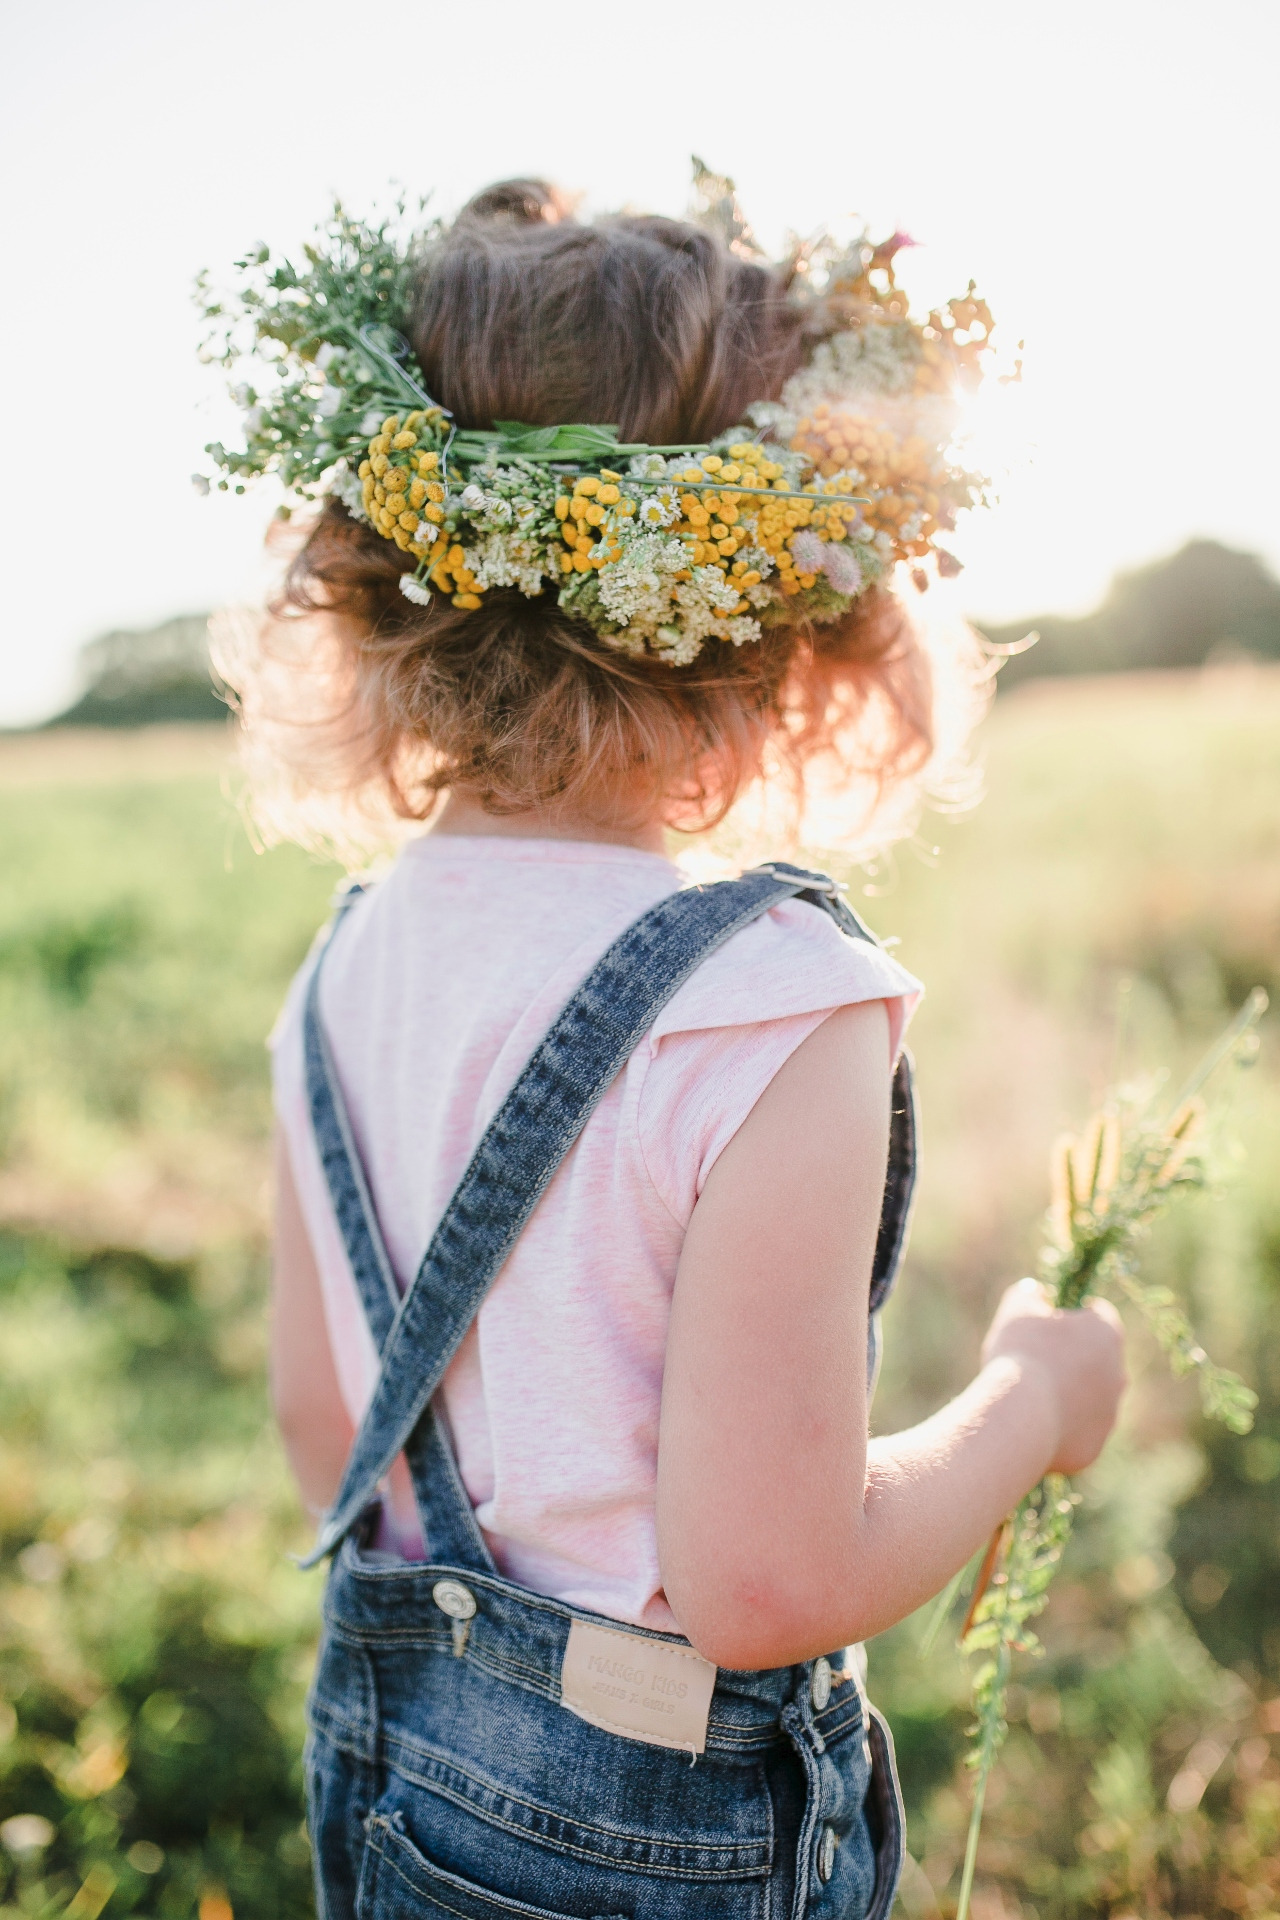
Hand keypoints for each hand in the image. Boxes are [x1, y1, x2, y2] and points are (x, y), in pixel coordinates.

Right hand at [981, 1277, 1126, 1474]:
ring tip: (1029, 1396)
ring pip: (1089, 1400)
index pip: (1098, 1314)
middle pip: (1097, 1360)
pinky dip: (1058, 1429)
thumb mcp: (1017, 1308)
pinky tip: (1031, 1425)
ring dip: (1067, 1395)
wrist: (1019, 1418)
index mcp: (1107, 1334)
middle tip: (1035, 1361)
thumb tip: (1036, 1293)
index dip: (1071, 1315)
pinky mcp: (1093, 1448)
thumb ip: (1030, 1293)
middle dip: (1072, 1359)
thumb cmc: (1021, 1354)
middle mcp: (1119, 1375)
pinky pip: (1076, 1433)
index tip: (1046, 1323)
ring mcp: (1109, 1415)